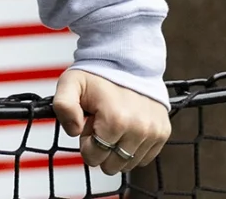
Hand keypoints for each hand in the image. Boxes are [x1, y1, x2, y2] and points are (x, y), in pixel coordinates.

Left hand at [53, 68, 170, 175]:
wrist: (129, 61)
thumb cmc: (99, 75)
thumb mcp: (70, 84)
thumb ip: (63, 106)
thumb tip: (74, 130)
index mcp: (115, 120)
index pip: (93, 157)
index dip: (86, 141)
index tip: (90, 123)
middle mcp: (138, 128)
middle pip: (111, 165)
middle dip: (102, 148)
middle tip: (102, 123)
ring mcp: (153, 132)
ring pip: (128, 164)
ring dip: (118, 149)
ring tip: (115, 124)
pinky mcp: (163, 132)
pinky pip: (144, 158)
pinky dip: (133, 148)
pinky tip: (128, 129)